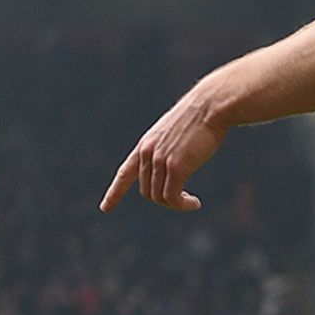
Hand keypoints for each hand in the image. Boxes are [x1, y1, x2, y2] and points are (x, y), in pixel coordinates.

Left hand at [100, 87, 227, 212]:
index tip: (105, 208)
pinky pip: (172, 197)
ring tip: (191, 201)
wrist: (209, 106)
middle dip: (163, 199)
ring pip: (159, 197)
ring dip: (175, 204)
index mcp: (145, 144)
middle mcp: (148, 153)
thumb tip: (169, 168)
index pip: (125, 172)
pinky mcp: (175, 167)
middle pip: (146, 191)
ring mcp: (160, 160)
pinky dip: (182, 205)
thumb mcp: (174, 133)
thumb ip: (166, 149)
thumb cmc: (198, 118)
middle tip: (184, 199)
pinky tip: (195, 203)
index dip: (115, 192)